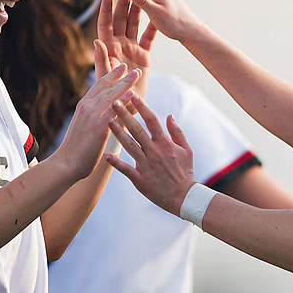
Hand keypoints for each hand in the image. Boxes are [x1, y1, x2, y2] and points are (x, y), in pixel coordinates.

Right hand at [51, 43, 139, 179]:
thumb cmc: (76, 150)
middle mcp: (87, 107)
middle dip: (121, 76)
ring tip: (136, 75)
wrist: (66, 163)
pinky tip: (133, 95)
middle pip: (106, 86)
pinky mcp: (98, 127)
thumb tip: (107, 116)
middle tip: (133, 68)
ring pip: (111, 95)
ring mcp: (92, 115)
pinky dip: (123, 101)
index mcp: (83, 106)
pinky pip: (113, 111)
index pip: (99, 86)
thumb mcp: (85, 127)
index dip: (111, 76)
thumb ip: (95, 118)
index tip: (121, 68)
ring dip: (125, 83)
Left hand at [94, 0, 154, 97]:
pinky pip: (149, 38)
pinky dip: (153, 27)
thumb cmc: (112, 95)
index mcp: (108, 48)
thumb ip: (102, 60)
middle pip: (121, 20)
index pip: (106, 25)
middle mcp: (119, 45)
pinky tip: (158, 16)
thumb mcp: (106, 78)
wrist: (127, 106)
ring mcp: (131, 49)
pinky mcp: (144, 55)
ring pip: (134, 25)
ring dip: (137, 10)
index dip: (106, 9)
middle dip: (124, 3)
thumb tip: (96, 41)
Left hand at [105, 93, 197, 215]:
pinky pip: (125, 169)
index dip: (142, 107)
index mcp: (165, 144)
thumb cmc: (185, 172)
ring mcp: (146, 165)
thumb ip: (177, 132)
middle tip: (114, 102)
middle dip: (125, 115)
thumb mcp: (186, 150)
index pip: (152, 120)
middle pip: (137, 129)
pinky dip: (115, 162)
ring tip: (107, 121)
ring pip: (129, 145)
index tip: (133, 95)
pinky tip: (105, 155)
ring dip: (117, 133)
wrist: (183, 197)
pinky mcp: (140, 179)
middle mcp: (154, 152)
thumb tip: (169, 115)